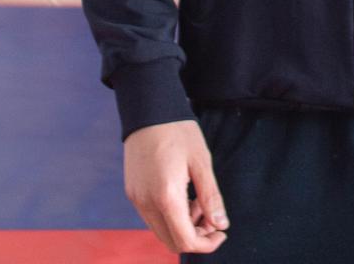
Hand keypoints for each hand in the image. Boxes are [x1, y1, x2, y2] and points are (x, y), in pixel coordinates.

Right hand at [123, 118, 229, 254]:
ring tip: (198, 200)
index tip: (221, 232)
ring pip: (161, 230)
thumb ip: (211, 196)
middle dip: (195, 236)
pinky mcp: (132, 192)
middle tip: (212, 217)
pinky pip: (152, 216)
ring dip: (182, 225)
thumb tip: (221, 224)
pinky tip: (183, 194)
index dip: (206, 244)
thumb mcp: (201, 161)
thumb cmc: (178, 131)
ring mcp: (136, 199)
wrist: (148, 109)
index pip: (185, 240)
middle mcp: (146, 203)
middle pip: (171, 241)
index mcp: (166, 197)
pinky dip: (169, 215)